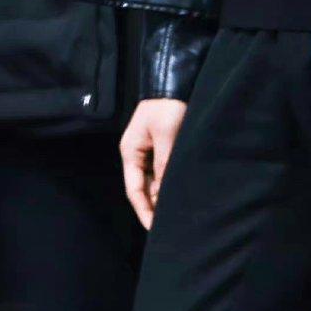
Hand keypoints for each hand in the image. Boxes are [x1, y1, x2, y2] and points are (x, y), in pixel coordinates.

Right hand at [119, 97, 188, 229]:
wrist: (176, 81)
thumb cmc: (169, 107)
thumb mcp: (166, 136)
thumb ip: (164, 165)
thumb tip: (163, 195)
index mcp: (130, 152)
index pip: (134, 190)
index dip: (145, 211)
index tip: (155, 229)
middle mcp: (137, 153)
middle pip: (144, 188)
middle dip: (154, 207)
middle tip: (170, 226)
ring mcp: (149, 150)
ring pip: (155, 180)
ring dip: (163, 195)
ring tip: (177, 214)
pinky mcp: (162, 145)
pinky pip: (163, 170)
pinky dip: (169, 182)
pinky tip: (179, 192)